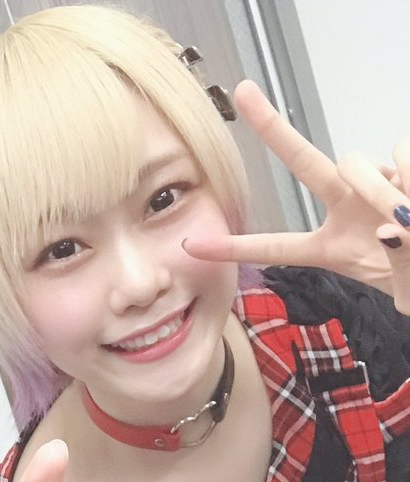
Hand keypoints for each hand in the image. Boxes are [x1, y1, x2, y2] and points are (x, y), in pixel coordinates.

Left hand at [185, 80, 409, 313]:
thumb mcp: (406, 290)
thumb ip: (399, 263)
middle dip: (273, 130)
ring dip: (380, 188)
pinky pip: (400, 151)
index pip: (277, 246)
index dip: (235, 248)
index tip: (193, 246)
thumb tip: (392, 226)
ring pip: (356, 162)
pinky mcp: (402, 163)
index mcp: (332, 249)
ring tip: (407, 214)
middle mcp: (345, 209)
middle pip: (305, 162)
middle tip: (245, 92)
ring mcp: (373, 183)